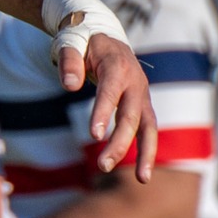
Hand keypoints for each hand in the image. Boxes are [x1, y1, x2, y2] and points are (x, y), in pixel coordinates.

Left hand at [64, 34, 157, 181]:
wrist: (106, 37)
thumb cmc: (84, 41)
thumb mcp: (72, 42)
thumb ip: (68, 61)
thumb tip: (69, 86)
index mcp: (117, 65)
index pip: (110, 91)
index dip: (102, 112)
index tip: (93, 135)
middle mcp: (135, 82)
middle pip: (131, 115)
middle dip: (119, 142)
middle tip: (102, 166)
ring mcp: (142, 95)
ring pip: (149, 126)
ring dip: (145, 153)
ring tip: (142, 180)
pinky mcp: (142, 106)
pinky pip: (148, 130)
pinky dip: (147, 151)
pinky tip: (142, 175)